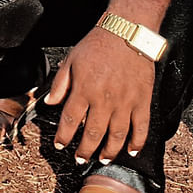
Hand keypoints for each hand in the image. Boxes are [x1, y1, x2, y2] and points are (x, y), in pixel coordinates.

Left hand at [44, 27, 154, 164]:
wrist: (126, 33)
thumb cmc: (96, 45)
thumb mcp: (70, 61)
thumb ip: (60, 84)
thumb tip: (49, 103)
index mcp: (84, 90)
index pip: (70, 121)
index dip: (64, 136)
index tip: (60, 145)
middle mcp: (104, 100)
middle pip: (93, 133)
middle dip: (85, 150)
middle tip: (80, 159)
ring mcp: (126, 102)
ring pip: (117, 135)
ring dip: (109, 151)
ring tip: (103, 159)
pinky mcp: (143, 100)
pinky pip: (141, 127)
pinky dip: (137, 142)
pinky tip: (131, 150)